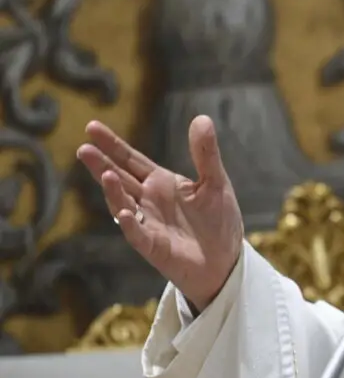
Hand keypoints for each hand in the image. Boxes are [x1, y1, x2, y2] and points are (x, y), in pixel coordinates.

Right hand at [76, 115, 243, 311]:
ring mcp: (148, 223)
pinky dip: (131, 224)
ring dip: (113, 191)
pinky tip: (127, 212)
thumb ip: (206, 153)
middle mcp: (149, 201)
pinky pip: (138, 235)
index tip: (92, 127)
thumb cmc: (218, 220)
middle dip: (102, 164)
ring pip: (124, 205)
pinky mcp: (154, 247)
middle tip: (83, 148)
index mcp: (161, 183)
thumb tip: (201, 118)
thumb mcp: (215, 181)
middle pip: (120, 179)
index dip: (113, 145)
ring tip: (106, 174)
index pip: (131, 160)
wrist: (226, 259)